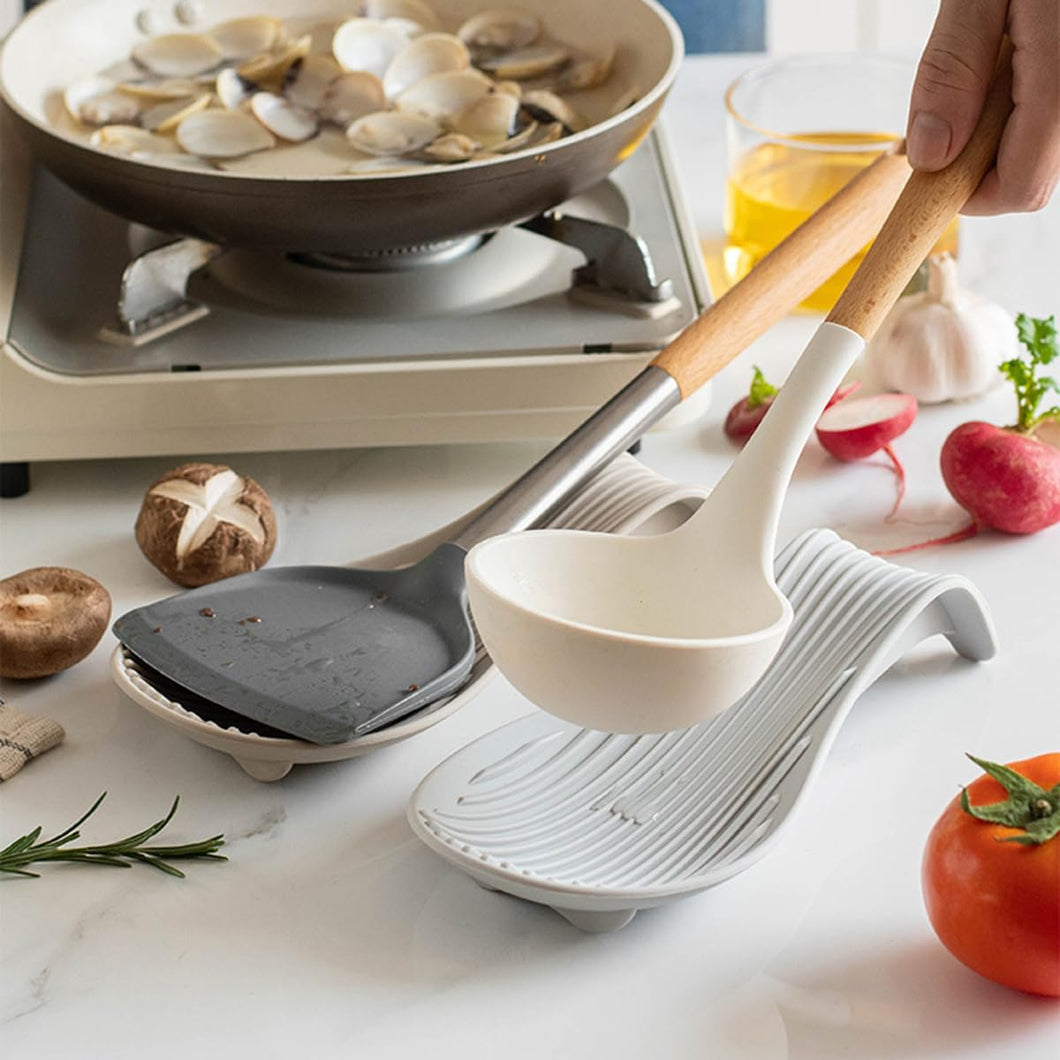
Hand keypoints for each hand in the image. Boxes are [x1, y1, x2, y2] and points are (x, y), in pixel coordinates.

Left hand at [906, 0, 1059, 213]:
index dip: (965, 189)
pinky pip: (1056, 108)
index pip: (1018, 191)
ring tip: (1000, 42)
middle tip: (965, 78)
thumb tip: (929, 153)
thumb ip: (954, 69)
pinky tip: (1023, 38)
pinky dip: (1028, 89)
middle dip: (982, 147)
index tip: (929, 158)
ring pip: (1045, 140)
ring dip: (1005, 116)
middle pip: (1032, 171)